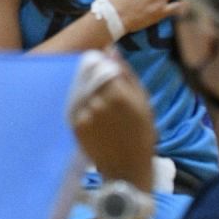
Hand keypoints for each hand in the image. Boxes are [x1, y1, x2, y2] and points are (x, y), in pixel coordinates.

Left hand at [70, 55, 156, 188]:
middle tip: (101, 89)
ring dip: (86, 91)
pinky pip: (75, 106)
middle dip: (91, 76)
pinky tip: (94, 118)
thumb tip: (110, 49)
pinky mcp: (75, 124)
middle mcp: (99, 101)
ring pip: (80, 90)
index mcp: (120, 94)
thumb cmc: (141, 134)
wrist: (127, 169)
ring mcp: (85, 113)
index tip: (101, 66)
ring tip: (100, 107)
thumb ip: (126, 74)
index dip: (99, 64)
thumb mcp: (143, 103)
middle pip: (87, 76)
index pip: (100, 65)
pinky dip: (81, 106)